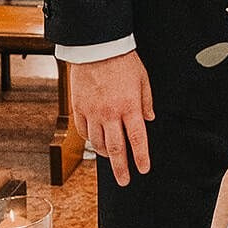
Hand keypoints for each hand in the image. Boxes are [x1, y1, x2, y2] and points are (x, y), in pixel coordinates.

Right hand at [69, 51, 154, 185]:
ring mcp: (92, 112)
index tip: (143, 169)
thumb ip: (146, 101)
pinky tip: (95, 142)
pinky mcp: (79, 108)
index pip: (136, 139)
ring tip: (112, 159)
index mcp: (129, 106)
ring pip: (97, 143)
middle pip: (115, 148)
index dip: (140, 157)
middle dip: (121, 168)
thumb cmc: (122, 60)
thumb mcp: (143, 78)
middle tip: (124, 181)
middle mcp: (110, 113)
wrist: (96, 47)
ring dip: (105, 154)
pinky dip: (90, 140)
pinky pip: (84, 132)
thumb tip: (148, 119)